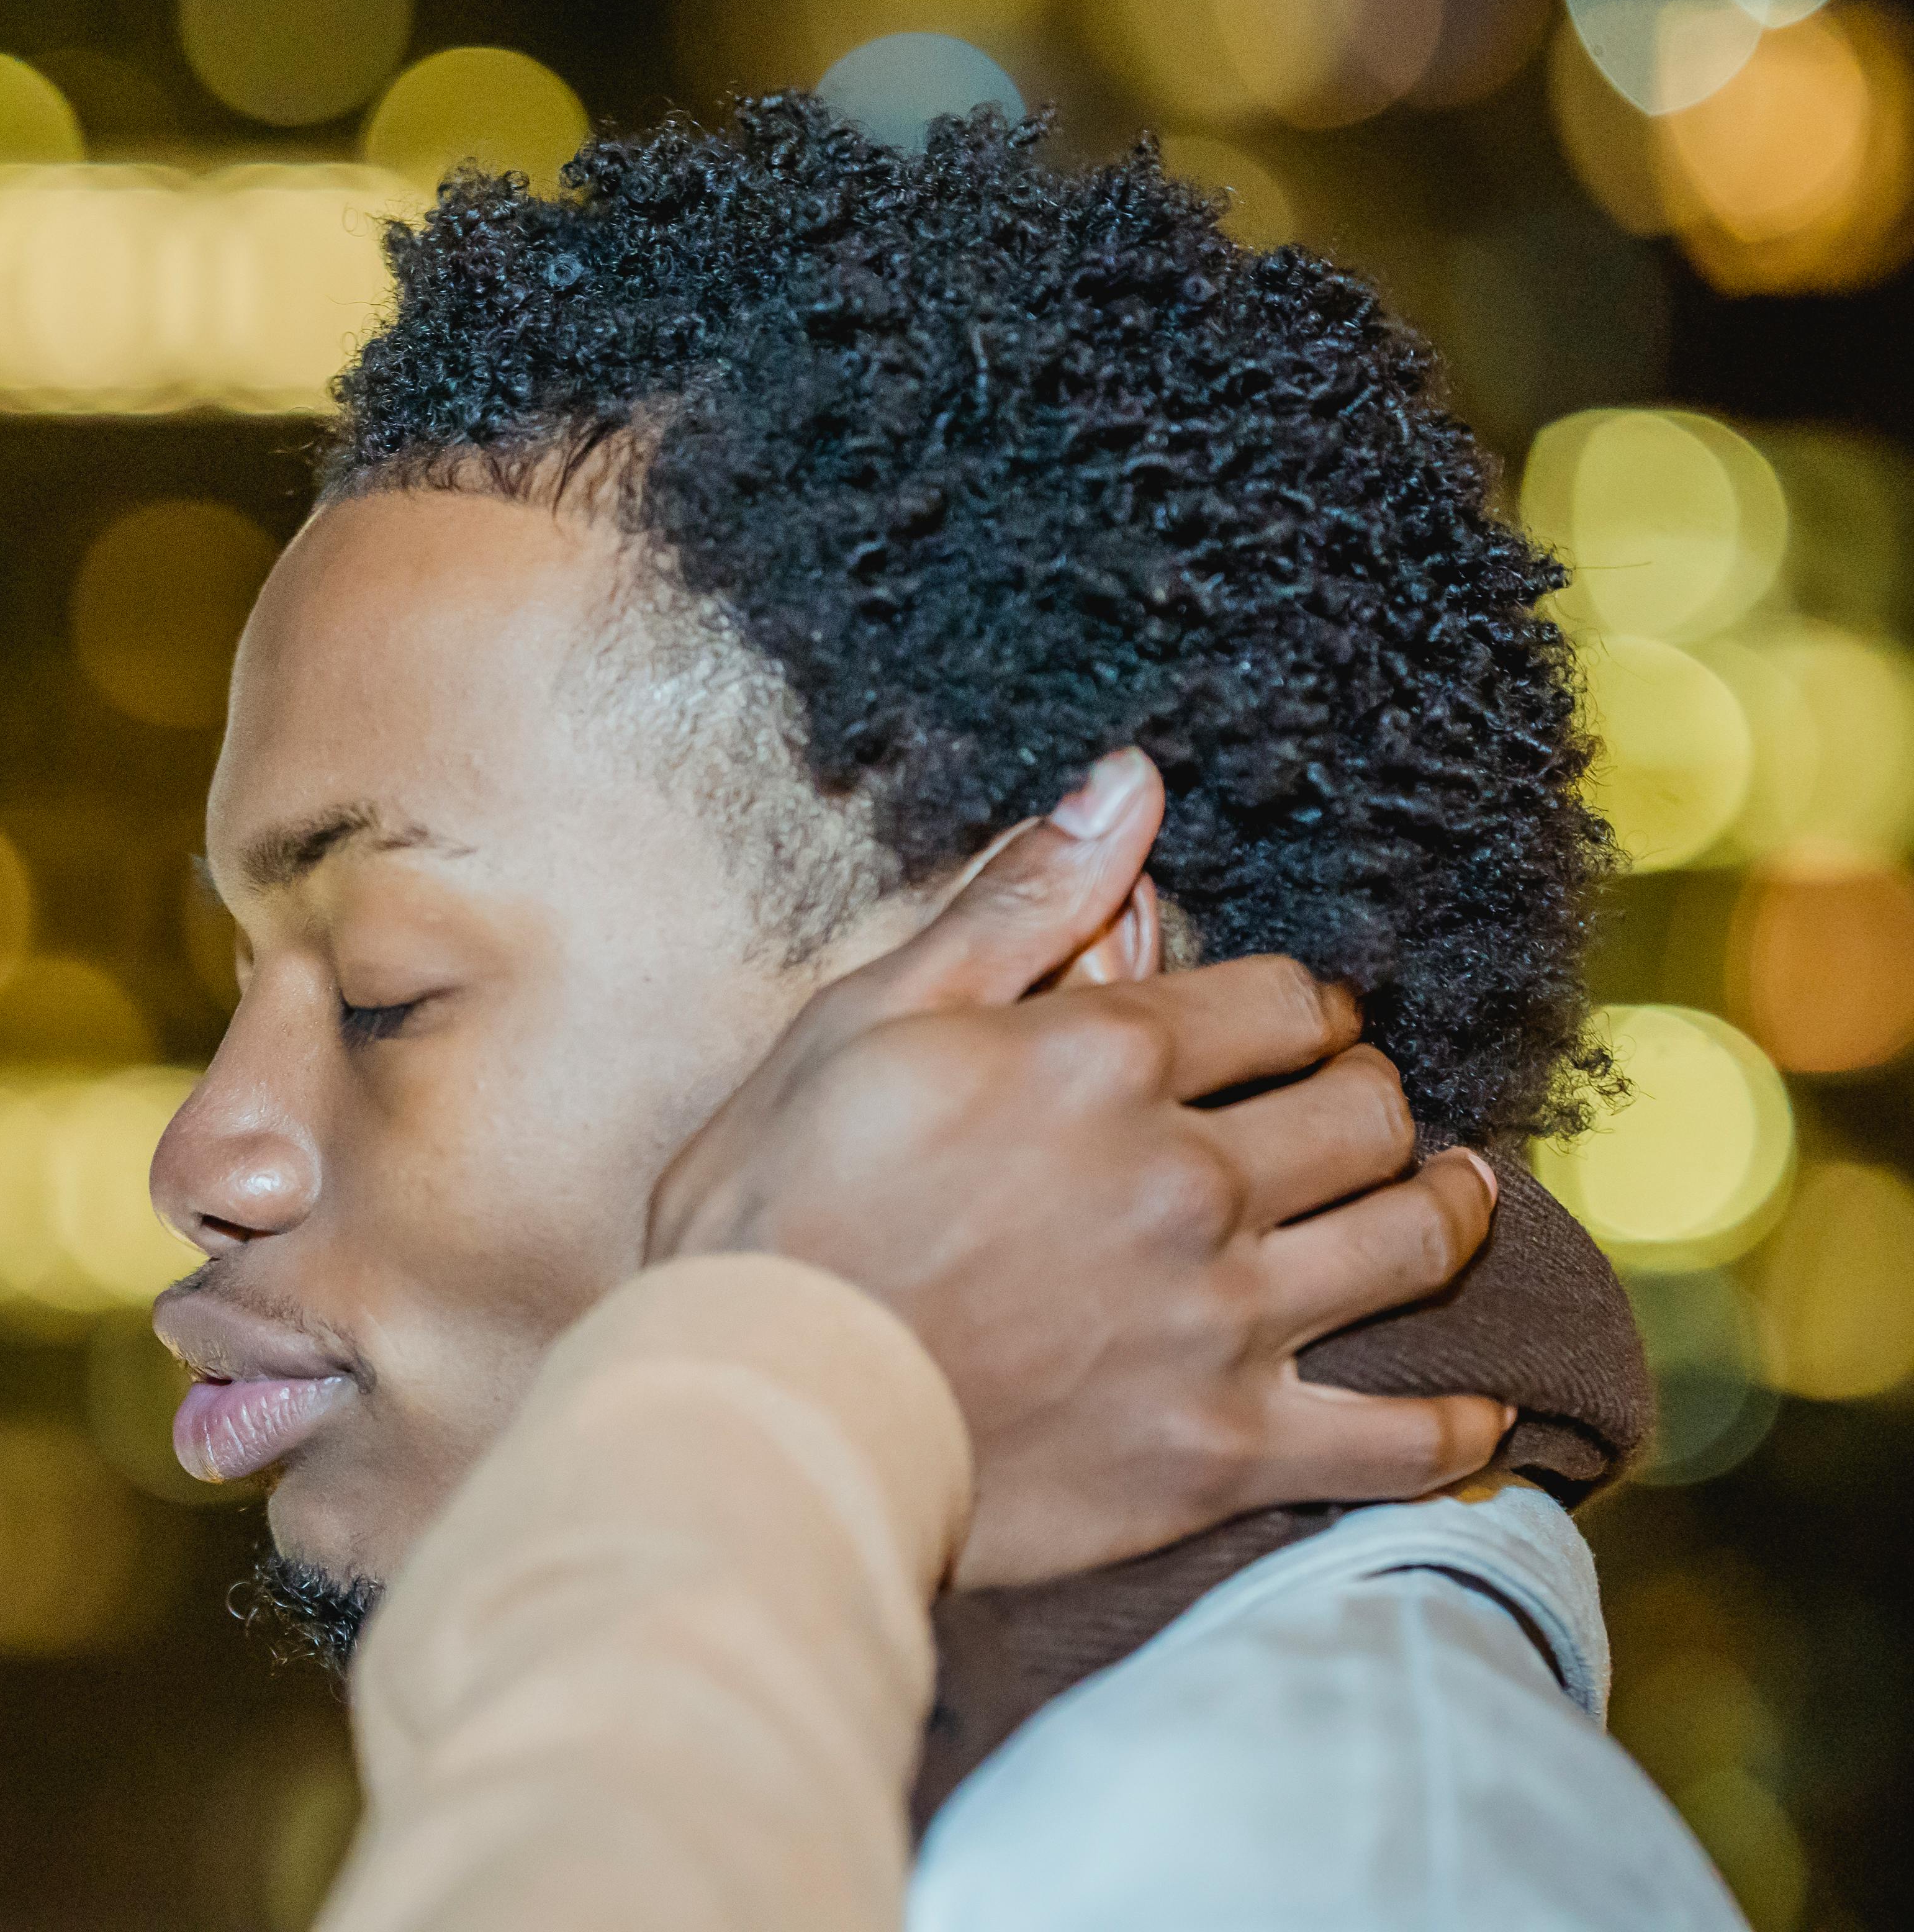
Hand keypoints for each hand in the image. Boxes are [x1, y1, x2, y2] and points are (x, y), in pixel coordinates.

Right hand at [644, 750, 1508, 1587]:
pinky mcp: (1224, 1451)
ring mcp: (1219, 1322)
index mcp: (1104, 1061)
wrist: (759, 1407)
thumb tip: (1131, 782)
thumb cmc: (779, 1204)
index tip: (1302, 1028)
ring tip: (1449, 1202)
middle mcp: (1190, 1182)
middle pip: (1364, 1115)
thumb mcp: (867, 1017)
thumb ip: (1017, 903)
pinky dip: (1457, 1430)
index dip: (1307, 1009)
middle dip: (1374, 1098)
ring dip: (1448, 1213)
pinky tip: (1474, 1413)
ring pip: (1409, 1248)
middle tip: (1362, 1112)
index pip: (1285, 1003)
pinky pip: (1398, 1444)